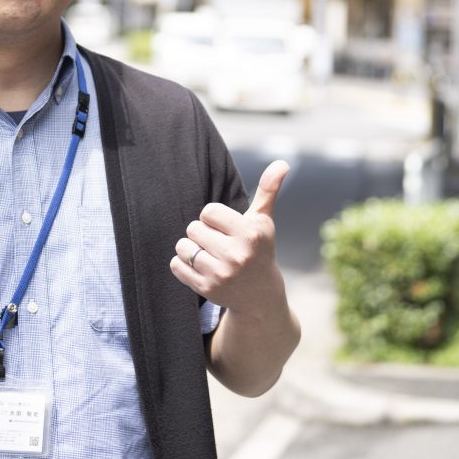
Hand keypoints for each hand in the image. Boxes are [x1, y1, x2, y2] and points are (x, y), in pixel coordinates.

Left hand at [171, 159, 288, 318]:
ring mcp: (221, 274)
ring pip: (182, 246)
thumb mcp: (263, 221)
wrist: (260, 296)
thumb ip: (268, 189)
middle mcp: (238, 255)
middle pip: (193, 228)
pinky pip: (176, 265)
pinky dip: (182, 264)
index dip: (213, 218)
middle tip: (218, 243)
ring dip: (190, 248)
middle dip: (202, 233)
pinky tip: (201, 268)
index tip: (226, 228)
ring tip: (208, 255)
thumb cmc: (258, 248)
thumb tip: (282, 162)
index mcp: (251, 233)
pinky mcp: (206, 289)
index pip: (208, 211)